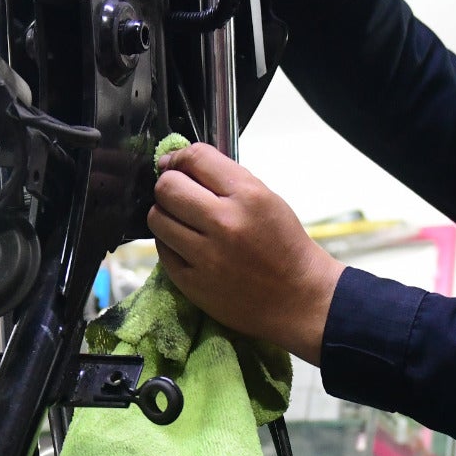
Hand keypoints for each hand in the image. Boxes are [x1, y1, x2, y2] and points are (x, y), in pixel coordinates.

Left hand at [149, 143, 342, 362]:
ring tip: (182, 221)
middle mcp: (224, 223)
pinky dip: (170, 243)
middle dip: (169, 185)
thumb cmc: (284, 246)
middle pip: (167, 187)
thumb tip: (182, 164)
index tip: (175, 163)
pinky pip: (162, 250)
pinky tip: (187, 245)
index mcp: (248, 196)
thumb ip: (226, 180)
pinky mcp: (192, 283)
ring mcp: (206, 256)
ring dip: (165, 214)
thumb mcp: (267, 199)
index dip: (179, 156)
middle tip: (178, 194)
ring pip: (157, 218)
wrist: (299, 298)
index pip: (196, 158)